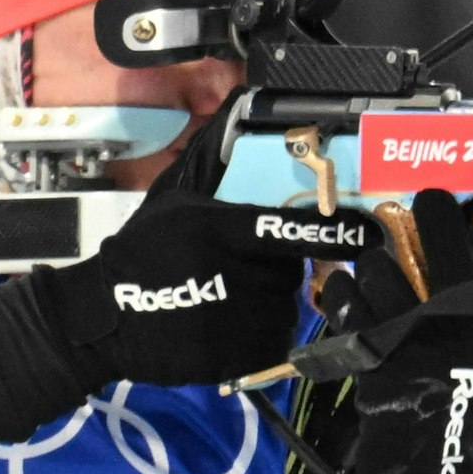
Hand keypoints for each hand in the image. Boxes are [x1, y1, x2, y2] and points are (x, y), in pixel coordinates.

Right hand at [32, 185, 376, 387]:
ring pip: (283, 307)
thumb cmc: (142, 252)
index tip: (368, 232)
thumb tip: (242, 115)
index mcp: (227, 231)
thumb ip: (218, 174)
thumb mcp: (177, 201)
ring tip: (222, 300)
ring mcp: (243, 321)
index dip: (336, 231)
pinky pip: (270, 342)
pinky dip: (255, 334)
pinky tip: (222, 326)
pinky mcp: (240, 358)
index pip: (295, 229)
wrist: (104, 318)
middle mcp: (243, 275)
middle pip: (290, 270)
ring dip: (265, 303)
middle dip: (275, 268)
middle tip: (235, 269)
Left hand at [319, 190, 472, 473]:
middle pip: (402, 248)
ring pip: (368, 270)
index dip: (440, 211)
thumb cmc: (471, 411)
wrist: (427, 468)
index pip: (454, 241)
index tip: (435, 205)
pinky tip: (353, 299)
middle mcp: (432, 321)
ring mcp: (392, 337)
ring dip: (371, 267)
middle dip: (401, 237)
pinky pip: (341, 301)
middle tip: (404, 240)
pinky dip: (343, 293)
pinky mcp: (361, 354)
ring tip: (379, 279)